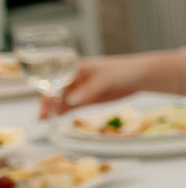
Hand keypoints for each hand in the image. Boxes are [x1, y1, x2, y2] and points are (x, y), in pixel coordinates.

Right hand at [39, 50, 185, 116]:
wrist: (140, 77)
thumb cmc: (123, 71)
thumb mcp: (105, 80)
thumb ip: (88, 90)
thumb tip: (70, 100)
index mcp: (75, 68)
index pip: (56, 81)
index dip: (49, 93)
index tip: (46, 105)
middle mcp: (74, 78)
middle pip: (56, 91)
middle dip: (47, 103)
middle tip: (43, 116)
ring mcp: (81, 89)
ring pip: (62, 100)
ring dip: (52, 109)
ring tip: (44, 120)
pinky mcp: (88, 98)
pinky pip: (71, 105)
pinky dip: (63, 111)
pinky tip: (55, 118)